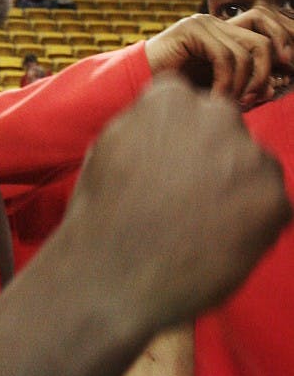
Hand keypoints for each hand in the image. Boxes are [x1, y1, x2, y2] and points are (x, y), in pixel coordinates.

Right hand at [56, 74, 290, 337]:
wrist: (112, 276)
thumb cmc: (100, 215)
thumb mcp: (109, 147)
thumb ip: (145, 124)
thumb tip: (169, 117)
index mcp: (171, 99)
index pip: (184, 102)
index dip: (173, 135)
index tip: (162, 162)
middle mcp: (218, 116)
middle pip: (223, 127)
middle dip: (209, 153)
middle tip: (183, 195)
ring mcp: (251, 158)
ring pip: (251, 164)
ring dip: (234, 185)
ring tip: (198, 224)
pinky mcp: (275, 201)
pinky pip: (270, 205)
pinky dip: (251, 222)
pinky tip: (215, 242)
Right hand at [144, 10, 293, 106]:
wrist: (132, 84)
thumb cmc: (171, 90)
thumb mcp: (213, 87)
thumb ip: (241, 85)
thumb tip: (272, 88)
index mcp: (222, 32)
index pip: (265, 28)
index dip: (280, 48)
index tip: (280, 80)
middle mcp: (214, 22)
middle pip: (262, 41)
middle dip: (263, 74)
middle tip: (251, 100)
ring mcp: (202, 23)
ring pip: (245, 52)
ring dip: (241, 84)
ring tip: (226, 105)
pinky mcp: (191, 31)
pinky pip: (225, 57)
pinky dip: (225, 83)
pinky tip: (213, 99)